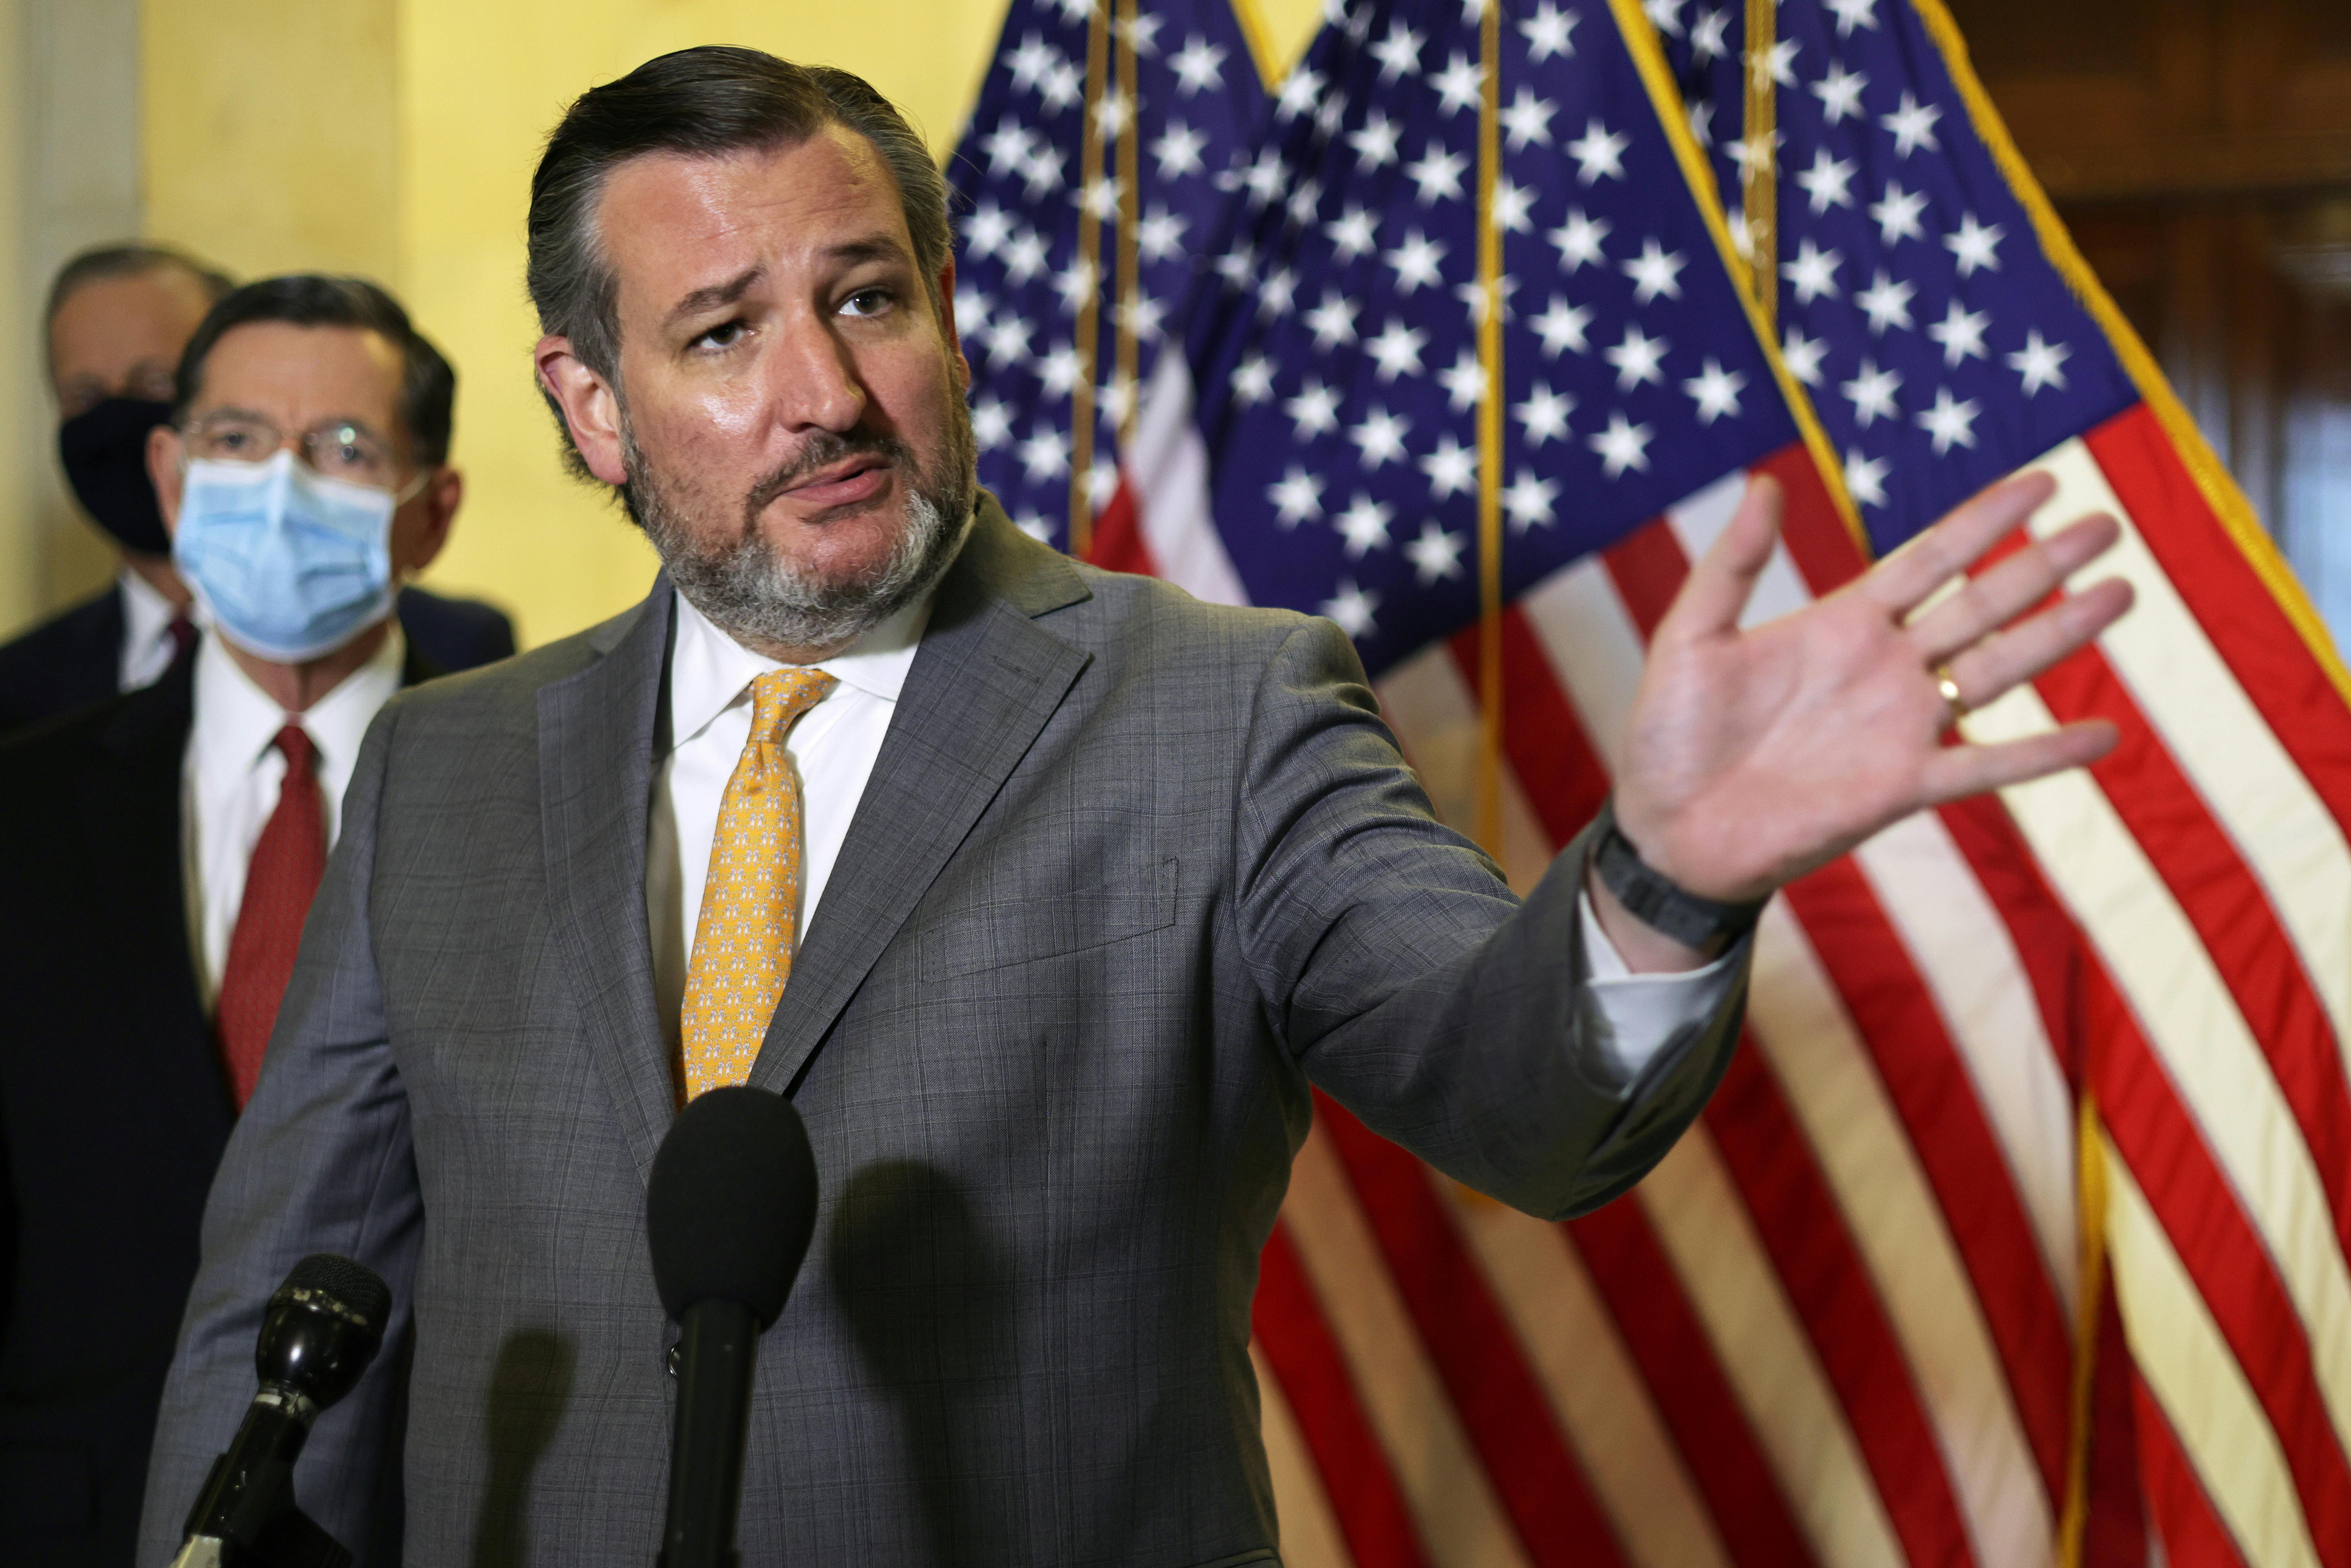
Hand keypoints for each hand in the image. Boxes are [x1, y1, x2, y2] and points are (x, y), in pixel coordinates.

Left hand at [1605, 469, 2132, 917]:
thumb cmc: (1668, 736)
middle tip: (2108, 525)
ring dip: (2061, 635)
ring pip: (1999, 668)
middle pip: (1982, 603)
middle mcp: (1884, 668)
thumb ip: (1732, 563)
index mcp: (1840, 625)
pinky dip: (2043, 753)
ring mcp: (1901, 727)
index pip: (1929, 559)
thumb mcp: (1690, 636)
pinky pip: (1988, 766)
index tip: (2041, 480)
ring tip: (2123, 594)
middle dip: (2044, 564)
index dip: (1984, 520)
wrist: (1666, 829)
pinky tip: (2104, 739)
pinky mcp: (1902, 786)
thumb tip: (1765, 482)